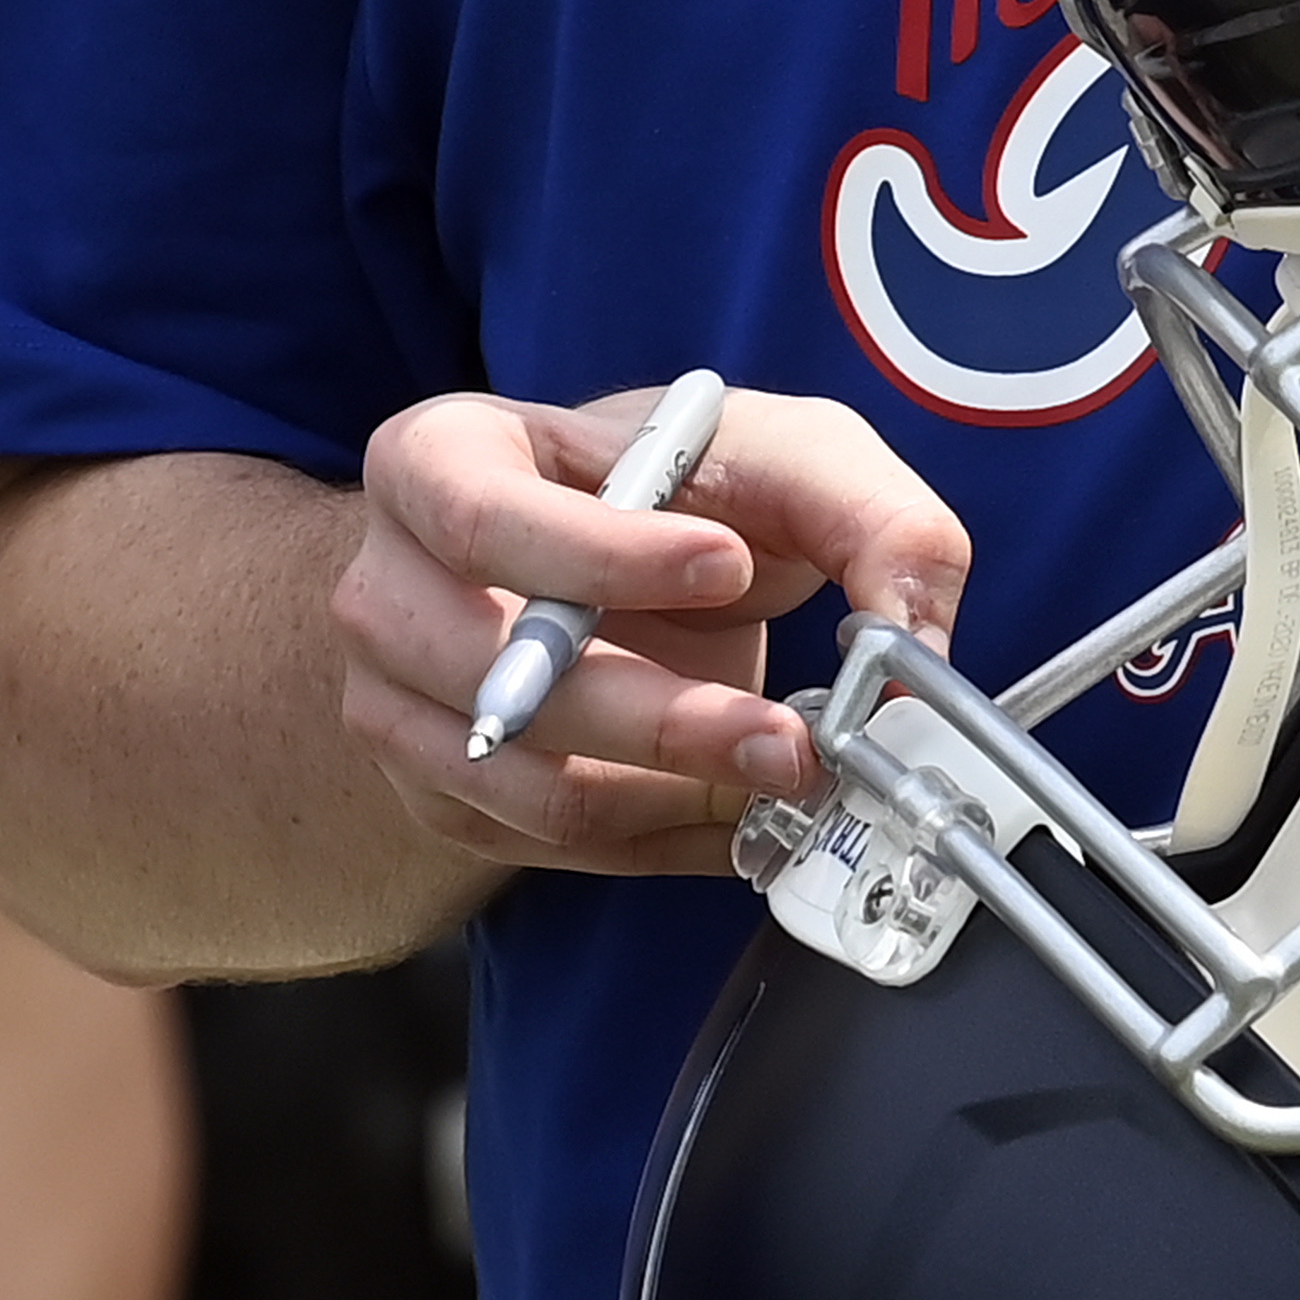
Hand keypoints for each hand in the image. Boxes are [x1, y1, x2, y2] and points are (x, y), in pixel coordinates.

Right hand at [336, 382, 970, 883]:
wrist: (599, 570)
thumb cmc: (677, 493)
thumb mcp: (787, 456)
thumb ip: (874, 519)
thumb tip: (913, 639)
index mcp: (436, 461)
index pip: (485, 516)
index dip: (602, 552)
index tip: (728, 564)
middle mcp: (386, 589)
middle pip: (496, 674)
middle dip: (657, 715)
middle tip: (789, 737)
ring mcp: (400, 707)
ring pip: (522, 779)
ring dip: (670, 793)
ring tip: (787, 777)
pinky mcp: (446, 798)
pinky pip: (551, 844)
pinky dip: (659, 841)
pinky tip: (741, 813)